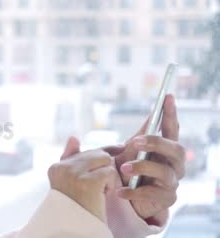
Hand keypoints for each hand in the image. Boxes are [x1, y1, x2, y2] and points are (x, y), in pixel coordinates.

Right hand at [48, 136, 124, 222]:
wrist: (73, 229)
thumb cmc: (74, 208)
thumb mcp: (68, 183)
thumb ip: (70, 160)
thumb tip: (73, 137)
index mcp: (56, 167)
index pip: (83, 151)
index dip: (101, 155)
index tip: (118, 150)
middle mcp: (63, 167)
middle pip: (96, 153)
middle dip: (104, 167)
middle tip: (102, 185)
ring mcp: (74, 173)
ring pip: (105, 160)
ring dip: (108, 175)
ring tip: (100, 191)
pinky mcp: (88, 181)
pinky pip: (110, 172)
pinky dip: (111, 184)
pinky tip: (103, 195)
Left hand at [113, 94, 185, 224]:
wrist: (126, 198)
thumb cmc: (129, 170)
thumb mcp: (129, 152)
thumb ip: (139, 137)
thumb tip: (151, 114)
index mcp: (165, 149)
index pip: (172, 129)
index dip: (171, 114)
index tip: (168, 97)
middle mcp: (174, 164)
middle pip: (177, 150)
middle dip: (157, 143)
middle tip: (135, 142)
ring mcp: (172, 182)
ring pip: (165, 172)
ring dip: (142, 168)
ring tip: (123, 169)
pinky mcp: (165, 199)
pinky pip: (153, 194)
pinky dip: (134, 191)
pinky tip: (120, 191)